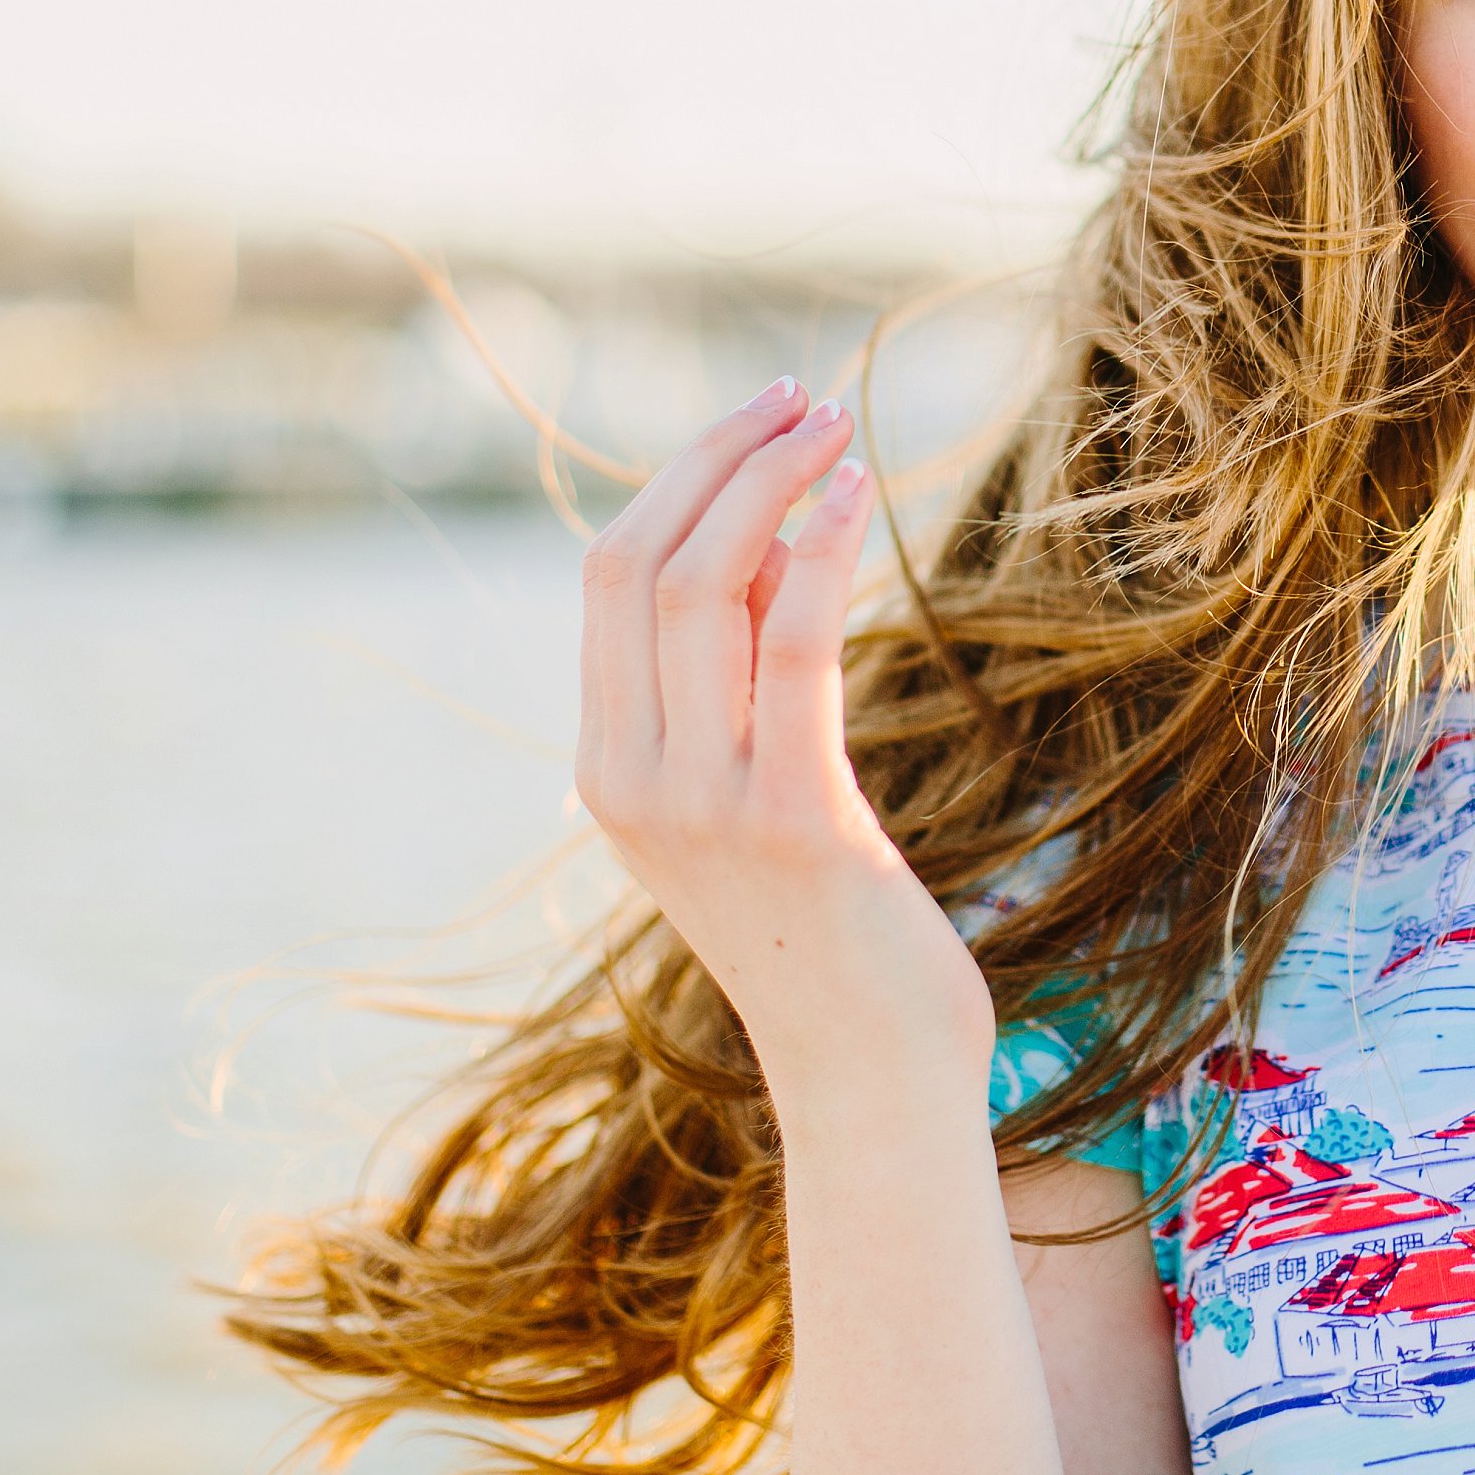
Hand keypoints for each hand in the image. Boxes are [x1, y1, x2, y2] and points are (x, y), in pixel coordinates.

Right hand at [574, 379, 994, 1113]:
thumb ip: (744, 674)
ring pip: (708, 588)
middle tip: (803, 397)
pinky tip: (857, 498)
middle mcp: (632, 781)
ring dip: (775, 483)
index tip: (765, 416)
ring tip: (838, 426)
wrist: (868, 1077)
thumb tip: (772, 532)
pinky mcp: (793, 819)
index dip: (683, 478)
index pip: (611, 580)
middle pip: (641, 562)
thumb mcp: (756, 790)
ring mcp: (703, 804)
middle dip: (721, 459)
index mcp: (606, 770)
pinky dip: (822, 553)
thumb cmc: (831, 932)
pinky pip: (793, 648)